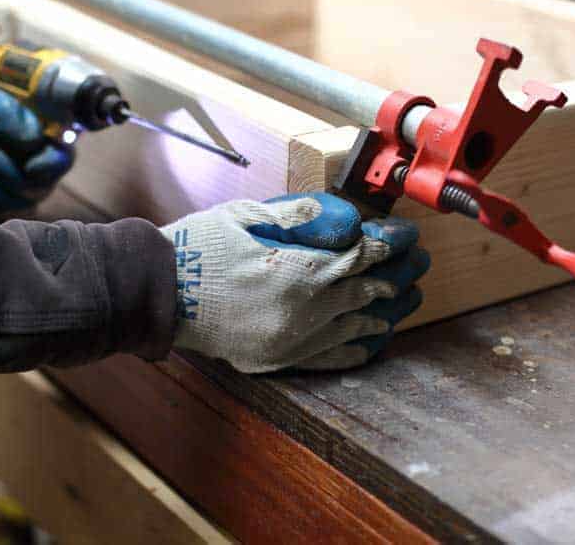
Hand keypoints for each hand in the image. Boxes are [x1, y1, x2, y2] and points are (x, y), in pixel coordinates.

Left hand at [0, 86, 73, 217]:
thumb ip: (8, 114)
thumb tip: (31, 143)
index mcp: (41, 140)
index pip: (63, 157)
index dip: (52, 165)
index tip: (30, 168)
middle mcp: (39, 170)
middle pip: (43, 186)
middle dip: (10, 176)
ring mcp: (22, 195)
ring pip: (21, 204)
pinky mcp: (3, 213)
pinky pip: (2, 218)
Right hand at [160, 192, 428, 372]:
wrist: (156, 294)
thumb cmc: (198, 247)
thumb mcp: (244, 214)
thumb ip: (298, 215)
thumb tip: (342, 216)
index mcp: (297, 271)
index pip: (361, 257)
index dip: (389, 244)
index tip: (406, 235)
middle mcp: (302, 311)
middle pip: (367, 293)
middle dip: (396, 276)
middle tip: (418, 264)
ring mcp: (291, 340)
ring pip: (356, 327)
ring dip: (386, 312)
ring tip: (407, 300)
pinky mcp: (277, 359)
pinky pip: (330, 358)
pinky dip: (357, 347)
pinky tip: (375, 339)